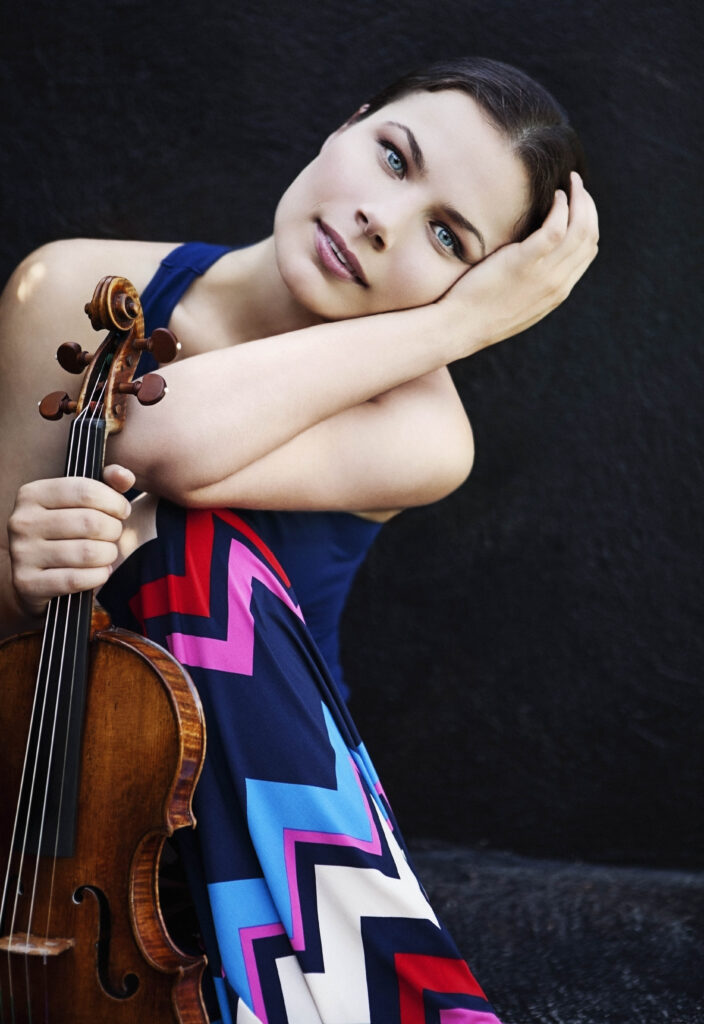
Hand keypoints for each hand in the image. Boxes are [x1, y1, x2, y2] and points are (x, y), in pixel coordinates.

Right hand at [7, 465, 134, 619]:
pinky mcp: (27, 583)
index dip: (115, 502)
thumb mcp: (80, 504)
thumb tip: (124, 476)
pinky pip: (76, 579)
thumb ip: (106, 484)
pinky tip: (101, 572)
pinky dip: (98, 576)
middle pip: (90, 522)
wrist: (34, 578)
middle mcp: (22, 521)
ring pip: (87, 552)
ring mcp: (22, 553)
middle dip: (114, 530)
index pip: (86, 491)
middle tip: (114, 535)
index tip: (123, 511)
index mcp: (33, 494)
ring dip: (108, 554)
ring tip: (107, 553)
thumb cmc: (65, 534)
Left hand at [442, 172, 598, 353]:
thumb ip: (531, 281)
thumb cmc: (479, 313)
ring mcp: (544, 275)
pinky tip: (554, 195)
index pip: (587, 251)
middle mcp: (557, 284)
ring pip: (580, 229)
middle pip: (589, 236)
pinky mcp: (525, 263)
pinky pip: (555, 228)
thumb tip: (532, 260)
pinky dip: (561, 207)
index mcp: (557, 291)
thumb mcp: (516, 300)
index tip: (579, 204)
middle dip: (588, 205)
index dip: (588, 222)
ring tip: (571, 181)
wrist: (460, 328)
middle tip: (578, 184)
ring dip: (580, 199)